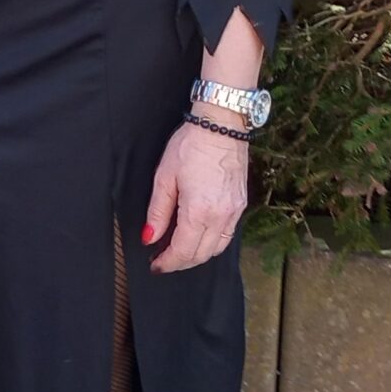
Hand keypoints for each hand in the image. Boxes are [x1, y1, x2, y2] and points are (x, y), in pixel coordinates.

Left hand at [144, 121, 249, 272]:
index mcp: (199, 211)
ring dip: (196, 256)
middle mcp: (221, 216)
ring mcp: (235, 212)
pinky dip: (211, 244)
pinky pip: (227, 236)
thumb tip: (149, 238)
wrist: (221, 126)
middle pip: (200, 255)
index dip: (167, 262)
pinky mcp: (241, 205)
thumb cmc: (190, 146)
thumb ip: (157, 212)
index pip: (183, 251)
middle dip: (180, 263)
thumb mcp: (164, 177)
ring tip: (177, 251)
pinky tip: (197, 237)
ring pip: (216, 249)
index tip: (155, 265)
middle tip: (163, 261)